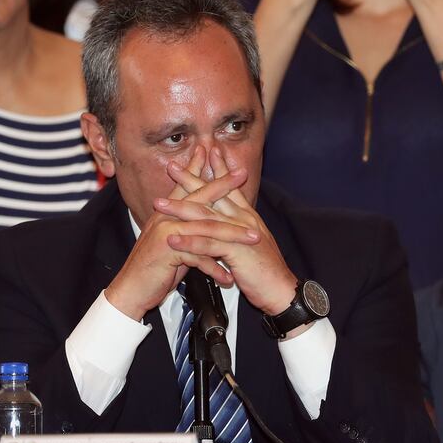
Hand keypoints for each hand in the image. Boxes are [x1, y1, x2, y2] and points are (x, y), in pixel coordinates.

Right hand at [104, 147, 259, 321]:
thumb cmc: (153, 269)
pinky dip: (215, 268)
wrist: (131, 290)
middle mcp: (165, 217)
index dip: (200, 169)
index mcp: (165, 213)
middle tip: (242, 173)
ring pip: (206, 227)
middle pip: (198, 197)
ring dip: (233, 235)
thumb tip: (202, 222)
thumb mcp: (171, 244)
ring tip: (254, 238)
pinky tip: (229, 277)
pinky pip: (199, 256)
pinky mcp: (168, 250)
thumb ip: (185, 230)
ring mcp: (166, 231)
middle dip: (223, 185)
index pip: (186, 186)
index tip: (215, 154)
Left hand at [154, 147, 297, 315]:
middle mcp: (244, 220)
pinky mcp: (237, 253)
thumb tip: (225, 221)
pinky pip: (209, 245)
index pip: (230, 188)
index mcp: (247, 217)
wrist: (282, 290)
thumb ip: (237, 229)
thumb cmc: (265, 270)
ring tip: (160, 203)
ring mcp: (240, 234)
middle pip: (214, 195)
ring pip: (206, 217)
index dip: (218, 168)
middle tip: (172, 166)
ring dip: (181, 209)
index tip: (206, 151)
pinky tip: (173, 239)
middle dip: (191, 179)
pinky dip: (190, 242)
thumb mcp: (250, 243)